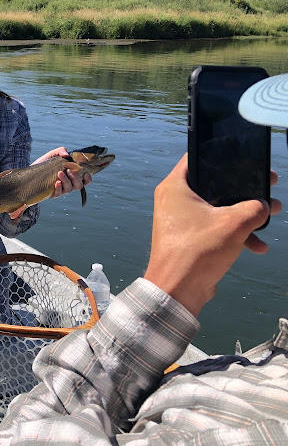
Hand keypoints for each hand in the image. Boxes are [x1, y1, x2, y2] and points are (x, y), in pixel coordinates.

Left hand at [32, 147, 91, 198]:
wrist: (30, 172)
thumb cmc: (44, 164)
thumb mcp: (52, 155)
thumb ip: (60, 151)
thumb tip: (66, 154)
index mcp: (71, 176)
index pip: (84, 180)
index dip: (88, 179)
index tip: (85, 174)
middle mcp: (68, 184)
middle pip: (78, 185)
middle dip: (76, 178)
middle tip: (69, 170)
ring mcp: (60, 189)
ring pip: (69, 189)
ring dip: (66, 181)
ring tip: (59, 173)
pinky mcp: (52, 193)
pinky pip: (58, 193)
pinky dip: (58, 188)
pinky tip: (56, 182)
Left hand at [144, 154, 278, 316]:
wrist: (178, 290)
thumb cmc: (196, 252)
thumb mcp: (234, 224)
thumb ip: (254, 208)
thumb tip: (263, 206)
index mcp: (175, 187)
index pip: (196, 158)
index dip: (222, 155)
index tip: (244, 156)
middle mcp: (174, 200)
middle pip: (213, 184)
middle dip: (242, 188)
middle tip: (266, 185)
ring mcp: (180, 219)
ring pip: (218, 208)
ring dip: (244, 213)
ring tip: (272, 214)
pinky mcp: (189, 237)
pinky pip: (215, 227)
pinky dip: (235, 234)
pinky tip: (258, 246)